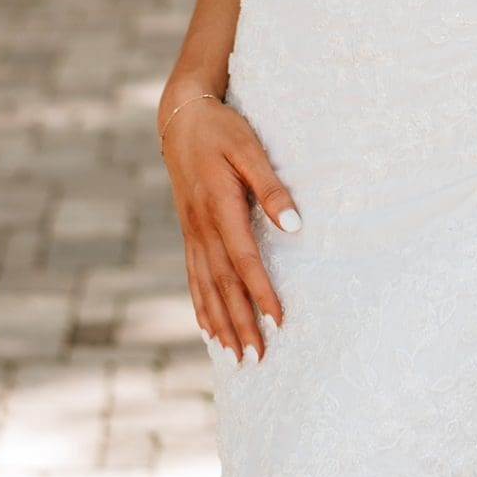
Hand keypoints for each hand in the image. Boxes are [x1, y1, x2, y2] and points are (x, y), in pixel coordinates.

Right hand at [161, 97, 298, 360]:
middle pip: (223, 283)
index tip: (278, 321)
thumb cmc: (222, 130)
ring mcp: (191, 231)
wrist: (180, 117)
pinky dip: (201, 305)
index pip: (244, 260)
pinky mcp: (188, 231)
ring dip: (220, 323)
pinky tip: (208, 328)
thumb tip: (295, 226)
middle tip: (256, 359)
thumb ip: (270, 187)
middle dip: (240, 323)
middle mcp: (201, 227)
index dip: (261, 292)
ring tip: (234, 356)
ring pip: (206, 286)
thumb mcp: (249, 149)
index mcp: (219, 207)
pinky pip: (193, 276)